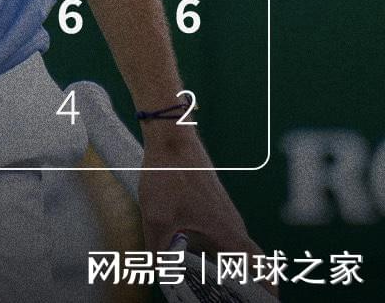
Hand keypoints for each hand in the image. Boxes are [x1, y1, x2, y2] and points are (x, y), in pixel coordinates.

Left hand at [138, 131, 279, 296]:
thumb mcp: (156, 219)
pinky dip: (219, 252)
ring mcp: (224, 212)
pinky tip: (200, 259)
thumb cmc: (168, 175)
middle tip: (233, 299)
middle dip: (246, 285)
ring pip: (234, 248)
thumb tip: (159, 275)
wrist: (171, 138)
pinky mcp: (214, 204)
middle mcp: (232, 224)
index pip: (259, 267)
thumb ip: (158, 252)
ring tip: (217, 288)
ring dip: (231, 268)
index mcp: (227, 232)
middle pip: (249, 262)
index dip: (267, 289)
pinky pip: (223, 235)